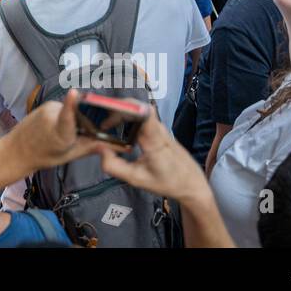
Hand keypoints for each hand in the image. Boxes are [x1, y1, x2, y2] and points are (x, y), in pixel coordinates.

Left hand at [2, 89, 97, 172]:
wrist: (17, 150)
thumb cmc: (44, 156)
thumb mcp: (69, 155)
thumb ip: (91, 147)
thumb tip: (114, 146)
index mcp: (59, 131)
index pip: (66, 115)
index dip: (71, 103)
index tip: (74, 92)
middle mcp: (53, 115)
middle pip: (80, 114)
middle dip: (85, 124)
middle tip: (79, 138)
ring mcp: (48, 107)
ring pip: (73, 111)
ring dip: (75, 120)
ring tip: (65, 133)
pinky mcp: (47, 103)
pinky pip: (63, 108)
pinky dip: (65, 116)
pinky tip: (58, 127)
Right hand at [94, 109, 209, 206]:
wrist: (192, 184)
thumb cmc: (167, 182)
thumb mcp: (136, 179)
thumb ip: (114, 166)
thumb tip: (99, 148)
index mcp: (155, 141)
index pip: (145, 112)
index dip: (127, 106)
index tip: (109, 111)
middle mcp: (158, 130)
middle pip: (137, 107)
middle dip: (116, 110)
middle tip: (101, 122)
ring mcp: (160, 128)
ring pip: (139, 112)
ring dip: (121, 114)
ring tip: (106, 124)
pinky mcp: (159, 130)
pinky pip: (141, 118)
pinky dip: (127, 119)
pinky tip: (118, 129)